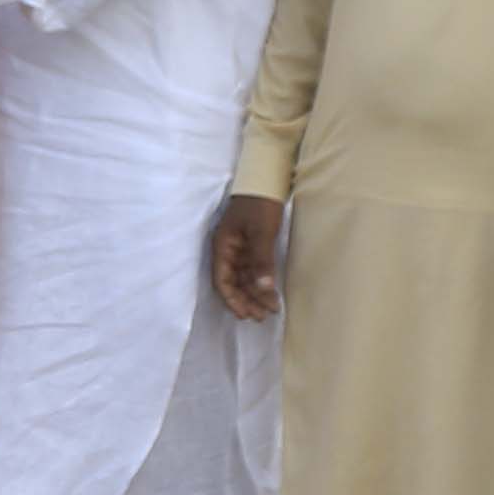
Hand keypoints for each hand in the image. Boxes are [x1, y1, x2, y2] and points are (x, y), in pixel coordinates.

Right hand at [209, 191, 284, 324]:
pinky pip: (254, 269)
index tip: (246, 315)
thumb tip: (263, 290)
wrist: (268, 177)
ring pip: (244, 278)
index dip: (232, 300)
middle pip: (233, 282)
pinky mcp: (253, 244)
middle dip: (246, 300)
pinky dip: (262, 282)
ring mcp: (241, 247)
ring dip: (255, 294)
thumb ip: (261, 261)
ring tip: (270, 309)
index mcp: (223, 246)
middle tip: (263, 316)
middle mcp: (229, 250)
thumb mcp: (262, 232)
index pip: (222, 280)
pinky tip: (271, 292)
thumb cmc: (260, 203)